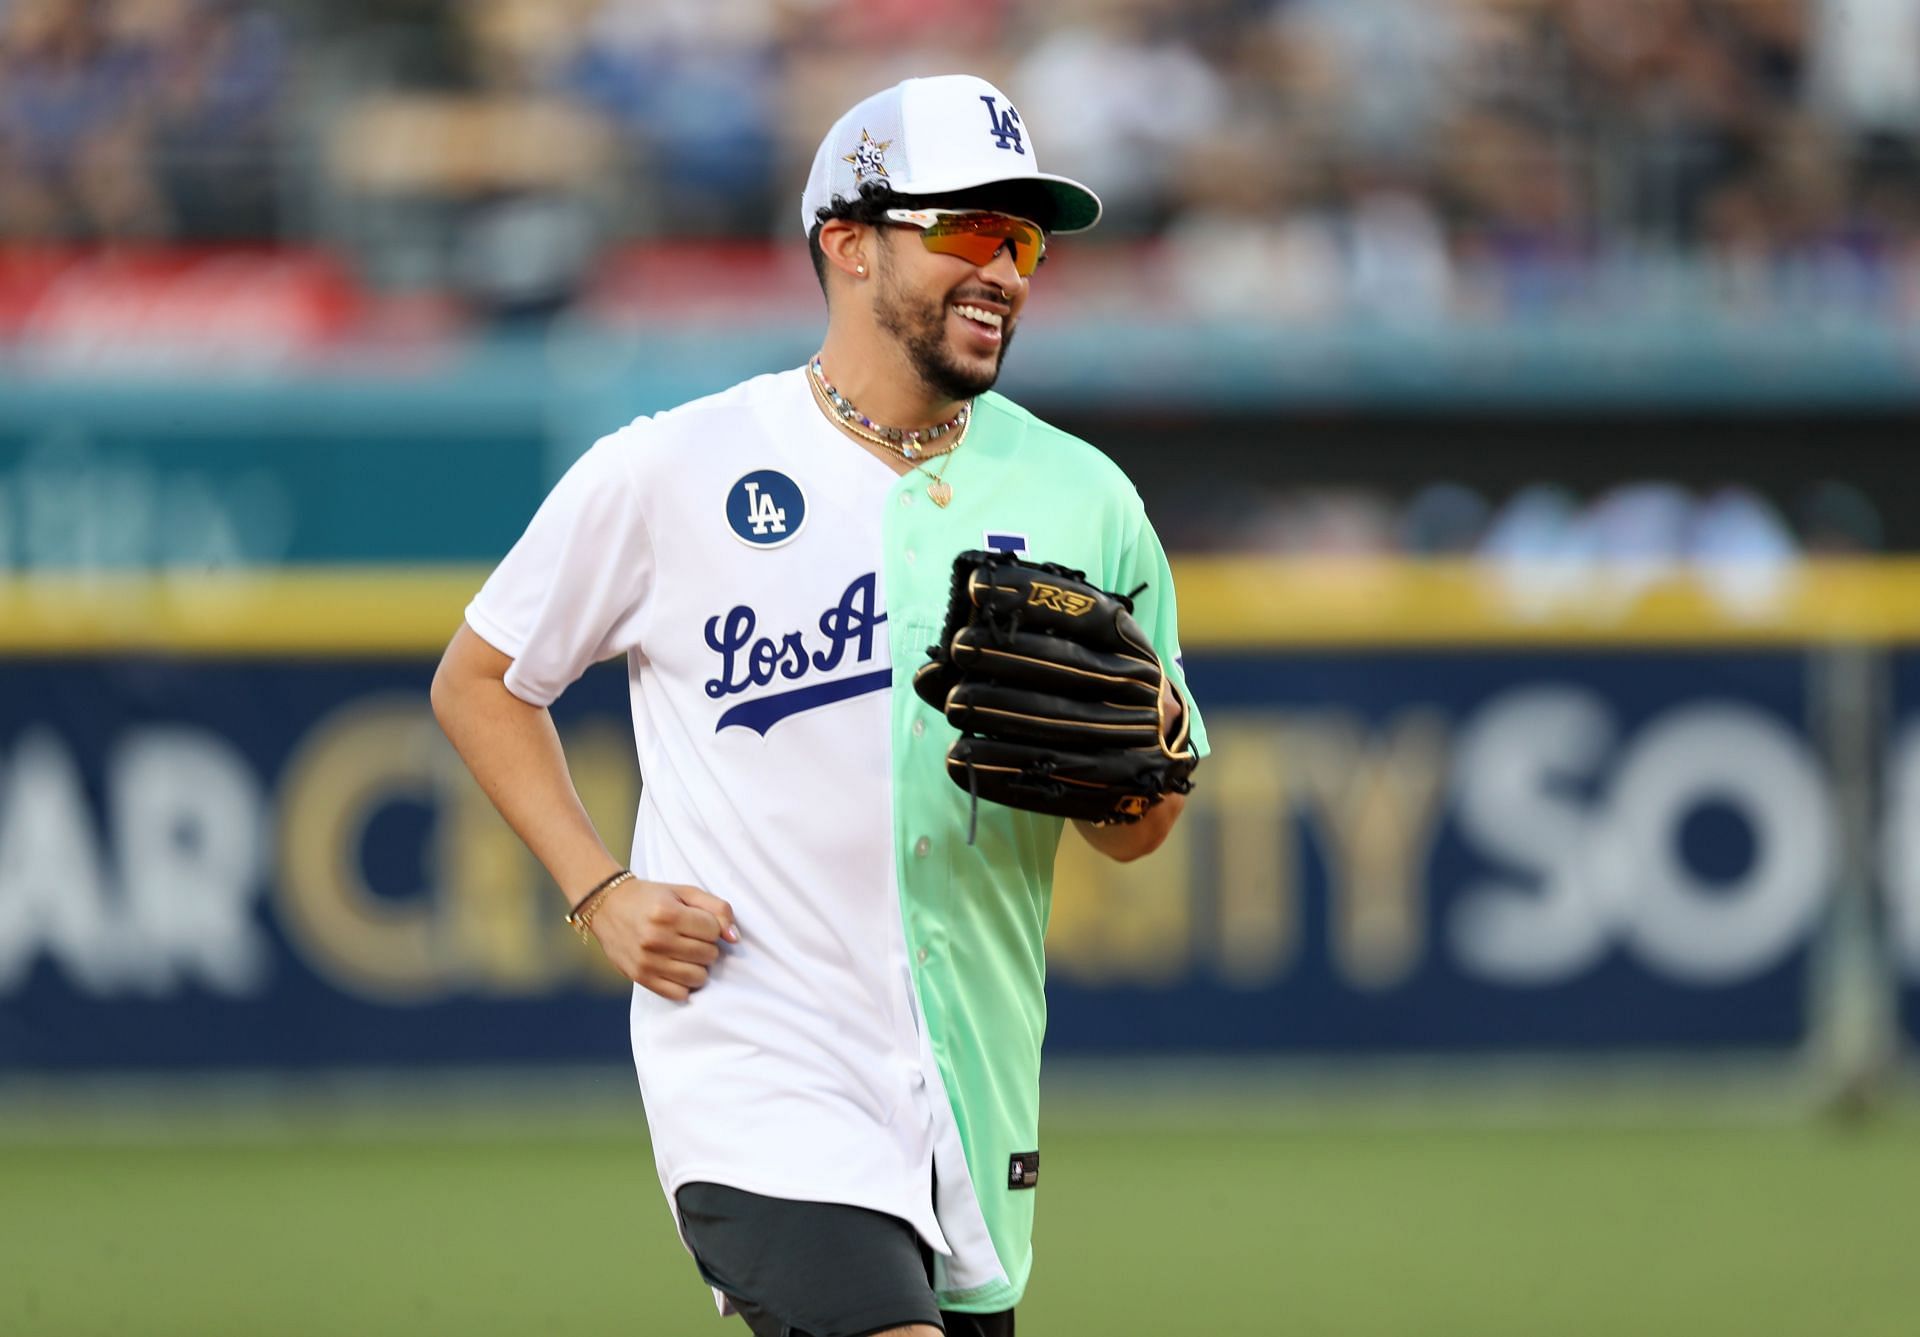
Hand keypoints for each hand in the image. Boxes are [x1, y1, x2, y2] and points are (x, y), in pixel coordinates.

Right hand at [588, 878, 738, 1001]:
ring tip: (686, 953)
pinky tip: (677, 968)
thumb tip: (735, 938)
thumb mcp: (685, 892)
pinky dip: (684, 983)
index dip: (711, 926)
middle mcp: (656, 939)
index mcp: (667, 913)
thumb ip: (717, 909)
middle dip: (706, 946)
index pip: (713, 930)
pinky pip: (679, 993)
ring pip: (698, 977)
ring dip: (698, 966)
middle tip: (691, 937)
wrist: (608, 906)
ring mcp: (648, 961)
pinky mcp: (641, 978)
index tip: (697, 922)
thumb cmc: (652, 898)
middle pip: (709, 955)